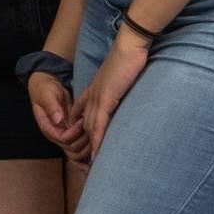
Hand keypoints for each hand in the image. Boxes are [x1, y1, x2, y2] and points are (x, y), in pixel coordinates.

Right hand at [28, 72, 89, 162]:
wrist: (45, 88)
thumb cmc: (44, 90)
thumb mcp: (46, 95)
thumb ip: (52, 107)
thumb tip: (58, 119)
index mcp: (47, 127)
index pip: (63, 138)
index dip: (74, 132)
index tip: (82, 120)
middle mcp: (55, 135)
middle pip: (71, 149)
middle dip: (83, 140)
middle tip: (92, 127)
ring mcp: (63, 136)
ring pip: (77, 153)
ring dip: (88, 147)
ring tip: (96, 134)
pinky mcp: (71, 135)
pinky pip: (79, 150)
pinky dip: (87, 152)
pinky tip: (94, 148)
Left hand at [74, 31, 150, 158]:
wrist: (129, 46)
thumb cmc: (131, 59)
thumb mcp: (122, 78)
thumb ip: (121, 89)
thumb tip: (127, 98)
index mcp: (95, 91)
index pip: (83, 115)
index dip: (83, 131)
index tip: (85, 147)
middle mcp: (92, 96)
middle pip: (84, 126)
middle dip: (85, 146)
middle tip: (87, 164)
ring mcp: (96, 98)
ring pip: (89, 129)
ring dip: (90, 148)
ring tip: (92, 167)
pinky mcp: (105, 99)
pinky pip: (98, 125)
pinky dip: (97, 141)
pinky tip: (97, 154)